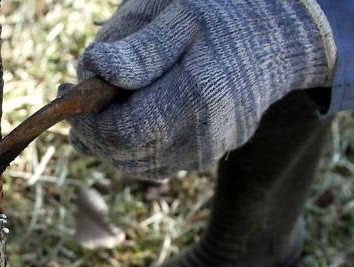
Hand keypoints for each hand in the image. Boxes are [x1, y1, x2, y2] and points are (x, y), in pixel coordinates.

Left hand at [68, 0, 334, 178]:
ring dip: (111, 141)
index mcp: (196, 94)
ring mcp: (210, 149)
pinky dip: (136, 145)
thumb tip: (93, 70)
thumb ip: (137, 47)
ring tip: (101, 105)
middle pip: (126, 156)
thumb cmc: (226, 10)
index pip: (122, 134)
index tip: (71, 94)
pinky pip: (159, 162)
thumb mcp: (179, 10)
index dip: (88, 121)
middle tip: (77, 100)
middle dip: (94, 133)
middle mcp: (205, 133)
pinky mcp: (211, 154)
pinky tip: (130, 113)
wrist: (283, 32)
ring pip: (139, 164)